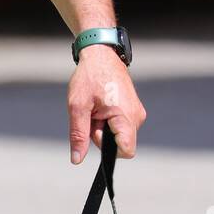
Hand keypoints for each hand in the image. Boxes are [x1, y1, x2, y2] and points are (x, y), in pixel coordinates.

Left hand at [67, 45, 145, 162]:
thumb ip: (78, 135)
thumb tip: (77, 159)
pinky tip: (101, 106)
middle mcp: (136, 116)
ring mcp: (136, 113)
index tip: (96, 134)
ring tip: (96, 108)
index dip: (109, 152)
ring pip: (117, 136)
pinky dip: (107, 121)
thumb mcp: (77, 107)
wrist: (101, 54)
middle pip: (118, 144)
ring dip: (102, 128)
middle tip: (91, 114)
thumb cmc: (89, 77)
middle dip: (100, 135)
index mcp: (125, 116)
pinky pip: (119, 126)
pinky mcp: (133, 110)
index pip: (126, 151)